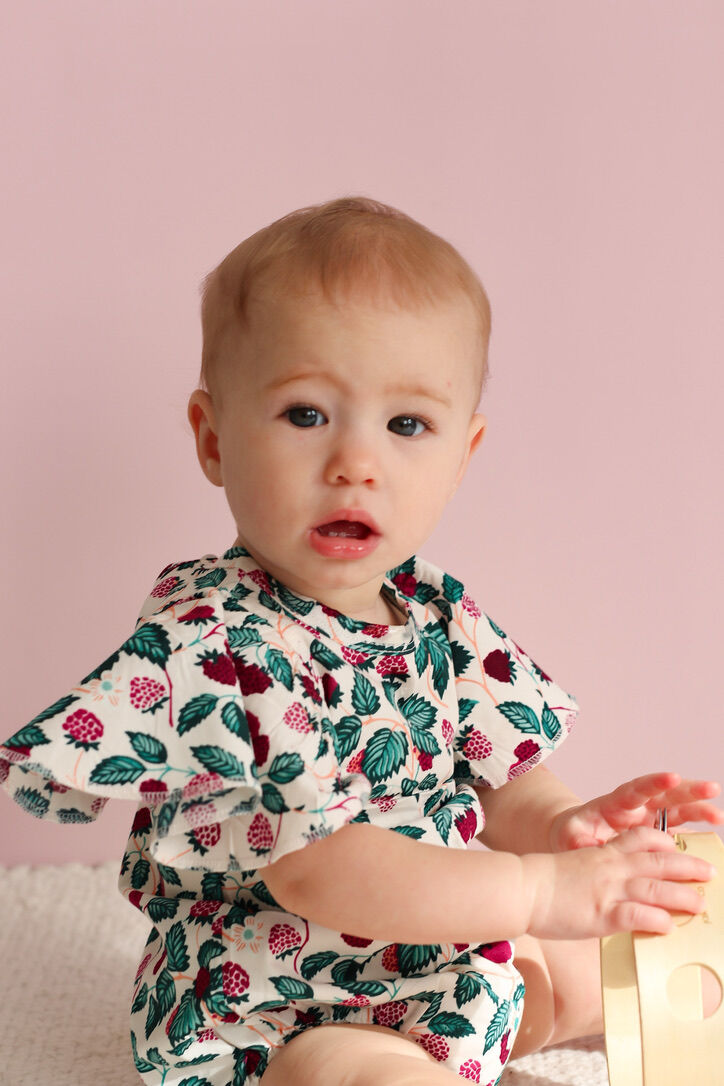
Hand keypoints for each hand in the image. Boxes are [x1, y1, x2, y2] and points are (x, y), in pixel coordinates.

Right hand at [523, 825, 715, 939]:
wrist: (522, 888)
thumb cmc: (542, 882)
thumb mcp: (574, 868)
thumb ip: (597, 874)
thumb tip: (612, 890)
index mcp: (603, 853)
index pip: (641, 838)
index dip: (665, 842)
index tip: (679, 846)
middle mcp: (611, 867)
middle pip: (658, 862)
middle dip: (687, 865)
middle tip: (709, 870)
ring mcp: (609, 889)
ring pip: (656, 888)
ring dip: (682, 895)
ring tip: (701, 902)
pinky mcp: (603, 913)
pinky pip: (638, 914)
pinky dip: (657, 919)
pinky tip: (669, 926)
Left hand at [549, 772, 723, 851]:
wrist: (574, 839)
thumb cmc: (572, 834)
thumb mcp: (570, 837)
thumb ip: (579, 841)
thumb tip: (587, 848)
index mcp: (614, 804)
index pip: (635, 790)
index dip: (653, 783)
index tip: (672, 777)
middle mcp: (635, 806)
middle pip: (664, 793)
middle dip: (687, 790)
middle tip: (711, 788)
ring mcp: (647, 816)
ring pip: (676, 807)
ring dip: (697, 808)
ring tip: (718, 815)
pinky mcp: (655, 829)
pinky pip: (678, 825)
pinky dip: (694, 826)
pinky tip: (713, 828)